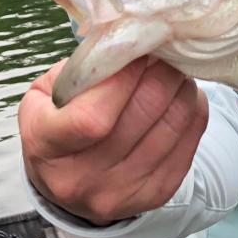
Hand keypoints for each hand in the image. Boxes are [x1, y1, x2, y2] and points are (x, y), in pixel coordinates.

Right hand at [19, 55, 207, 224]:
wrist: (65, 181)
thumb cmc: (56, 122)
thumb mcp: (45, 93)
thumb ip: (80, 70)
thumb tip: (131, 41)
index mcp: (46, 146)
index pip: (93, 116)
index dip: (124, 78)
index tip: (137, 50)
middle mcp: (81, 179)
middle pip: (141, 116)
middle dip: (161, 73)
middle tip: (167, 51)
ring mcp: (120, 193)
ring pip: (171, 128)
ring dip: (182, 89)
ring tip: (176, 70)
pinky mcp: (153, 196)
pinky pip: (187, 146)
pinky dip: (193, 113)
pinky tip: (184, 96)